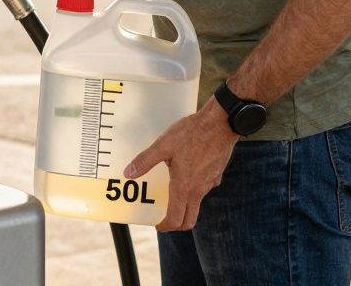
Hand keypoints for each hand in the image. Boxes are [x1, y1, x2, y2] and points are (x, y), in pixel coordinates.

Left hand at [125, 100, 237, 230]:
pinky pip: (204, 187)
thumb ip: (145, 161)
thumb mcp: (163, 145)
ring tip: (171, 192)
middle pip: (189, 218)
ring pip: (197, 202)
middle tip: (165, 218)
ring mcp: (210, 182)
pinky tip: (186, 173)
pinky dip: (194, 189)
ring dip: (184, 205)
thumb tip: (128, 173)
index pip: (176, 218)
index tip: (157, 225)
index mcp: (184, 187)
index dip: (165, 226)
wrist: (222, 123)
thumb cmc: (192, 133)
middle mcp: (199, 189)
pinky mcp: (216, 173)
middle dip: (177, 223)